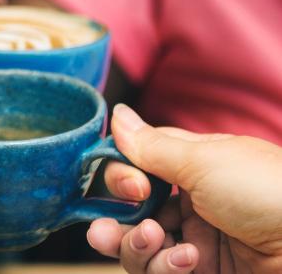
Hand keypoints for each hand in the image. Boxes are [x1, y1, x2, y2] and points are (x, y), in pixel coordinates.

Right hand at [87, 104, 281, 272]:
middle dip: (110, 221)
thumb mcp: (204, 160)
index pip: (134, 168)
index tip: (128, 183)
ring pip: (136, 247)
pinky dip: (163, 267)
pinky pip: (160, 271)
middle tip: (107, 228)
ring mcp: (195, 243)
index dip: (118, 176)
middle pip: (126, 212)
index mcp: (192, 167)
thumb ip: (150, 145)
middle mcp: (189, 204)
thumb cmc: (268, 191)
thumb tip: (116, 113)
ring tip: (151, 240)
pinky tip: (185, 259)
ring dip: (134, 246)